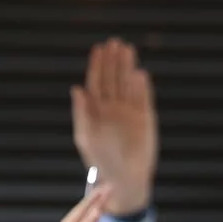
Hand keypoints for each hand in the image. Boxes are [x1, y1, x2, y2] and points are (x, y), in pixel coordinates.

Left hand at [71, 39, 156, 217]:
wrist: (124, 178)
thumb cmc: (101, 160)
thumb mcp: (85, 137)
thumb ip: (82, 112)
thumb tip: (76, 89)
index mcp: (97, 110)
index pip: (96, 82)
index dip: (97, 65)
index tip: (98, 49)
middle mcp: (113, 107)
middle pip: (113, 78)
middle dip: (113, 61)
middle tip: (114, 42)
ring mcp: (130, 111)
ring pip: (128, 84)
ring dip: (127, 67)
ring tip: (128, 49)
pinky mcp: (145, 118)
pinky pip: (144, 98)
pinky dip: (142, 86)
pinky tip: (140, 74)